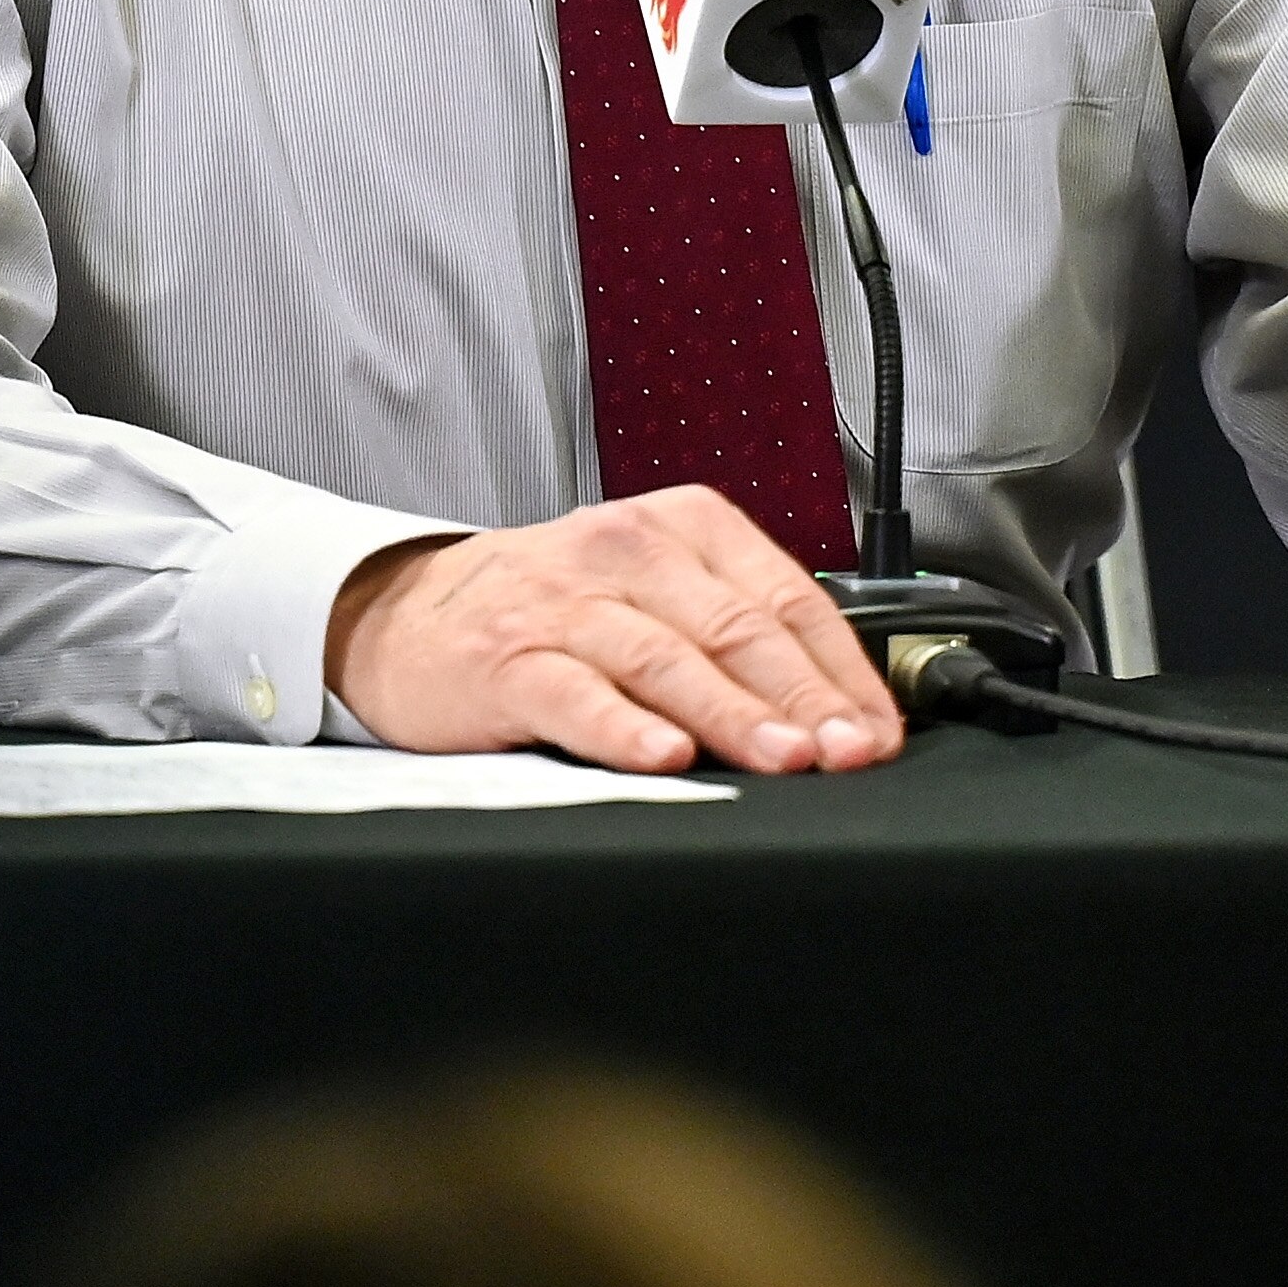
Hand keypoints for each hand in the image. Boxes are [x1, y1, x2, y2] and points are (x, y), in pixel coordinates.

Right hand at [323, 489, 902, 775]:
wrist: (410, 615)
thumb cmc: (554, 612)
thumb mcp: (652, 593)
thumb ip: (732, 639)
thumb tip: (837, 717)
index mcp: (682, 528)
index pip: (786, 599)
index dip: (840, 671)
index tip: (877, 731)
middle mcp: (627, 550)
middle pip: (737, 629)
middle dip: (804, 698)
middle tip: (850, 752)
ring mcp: (566, 602)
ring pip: (667, 658)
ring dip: (734, 714)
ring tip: (785, 757)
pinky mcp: (508, 658)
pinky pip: (576, 692)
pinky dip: (625, 728)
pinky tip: (665, 758)